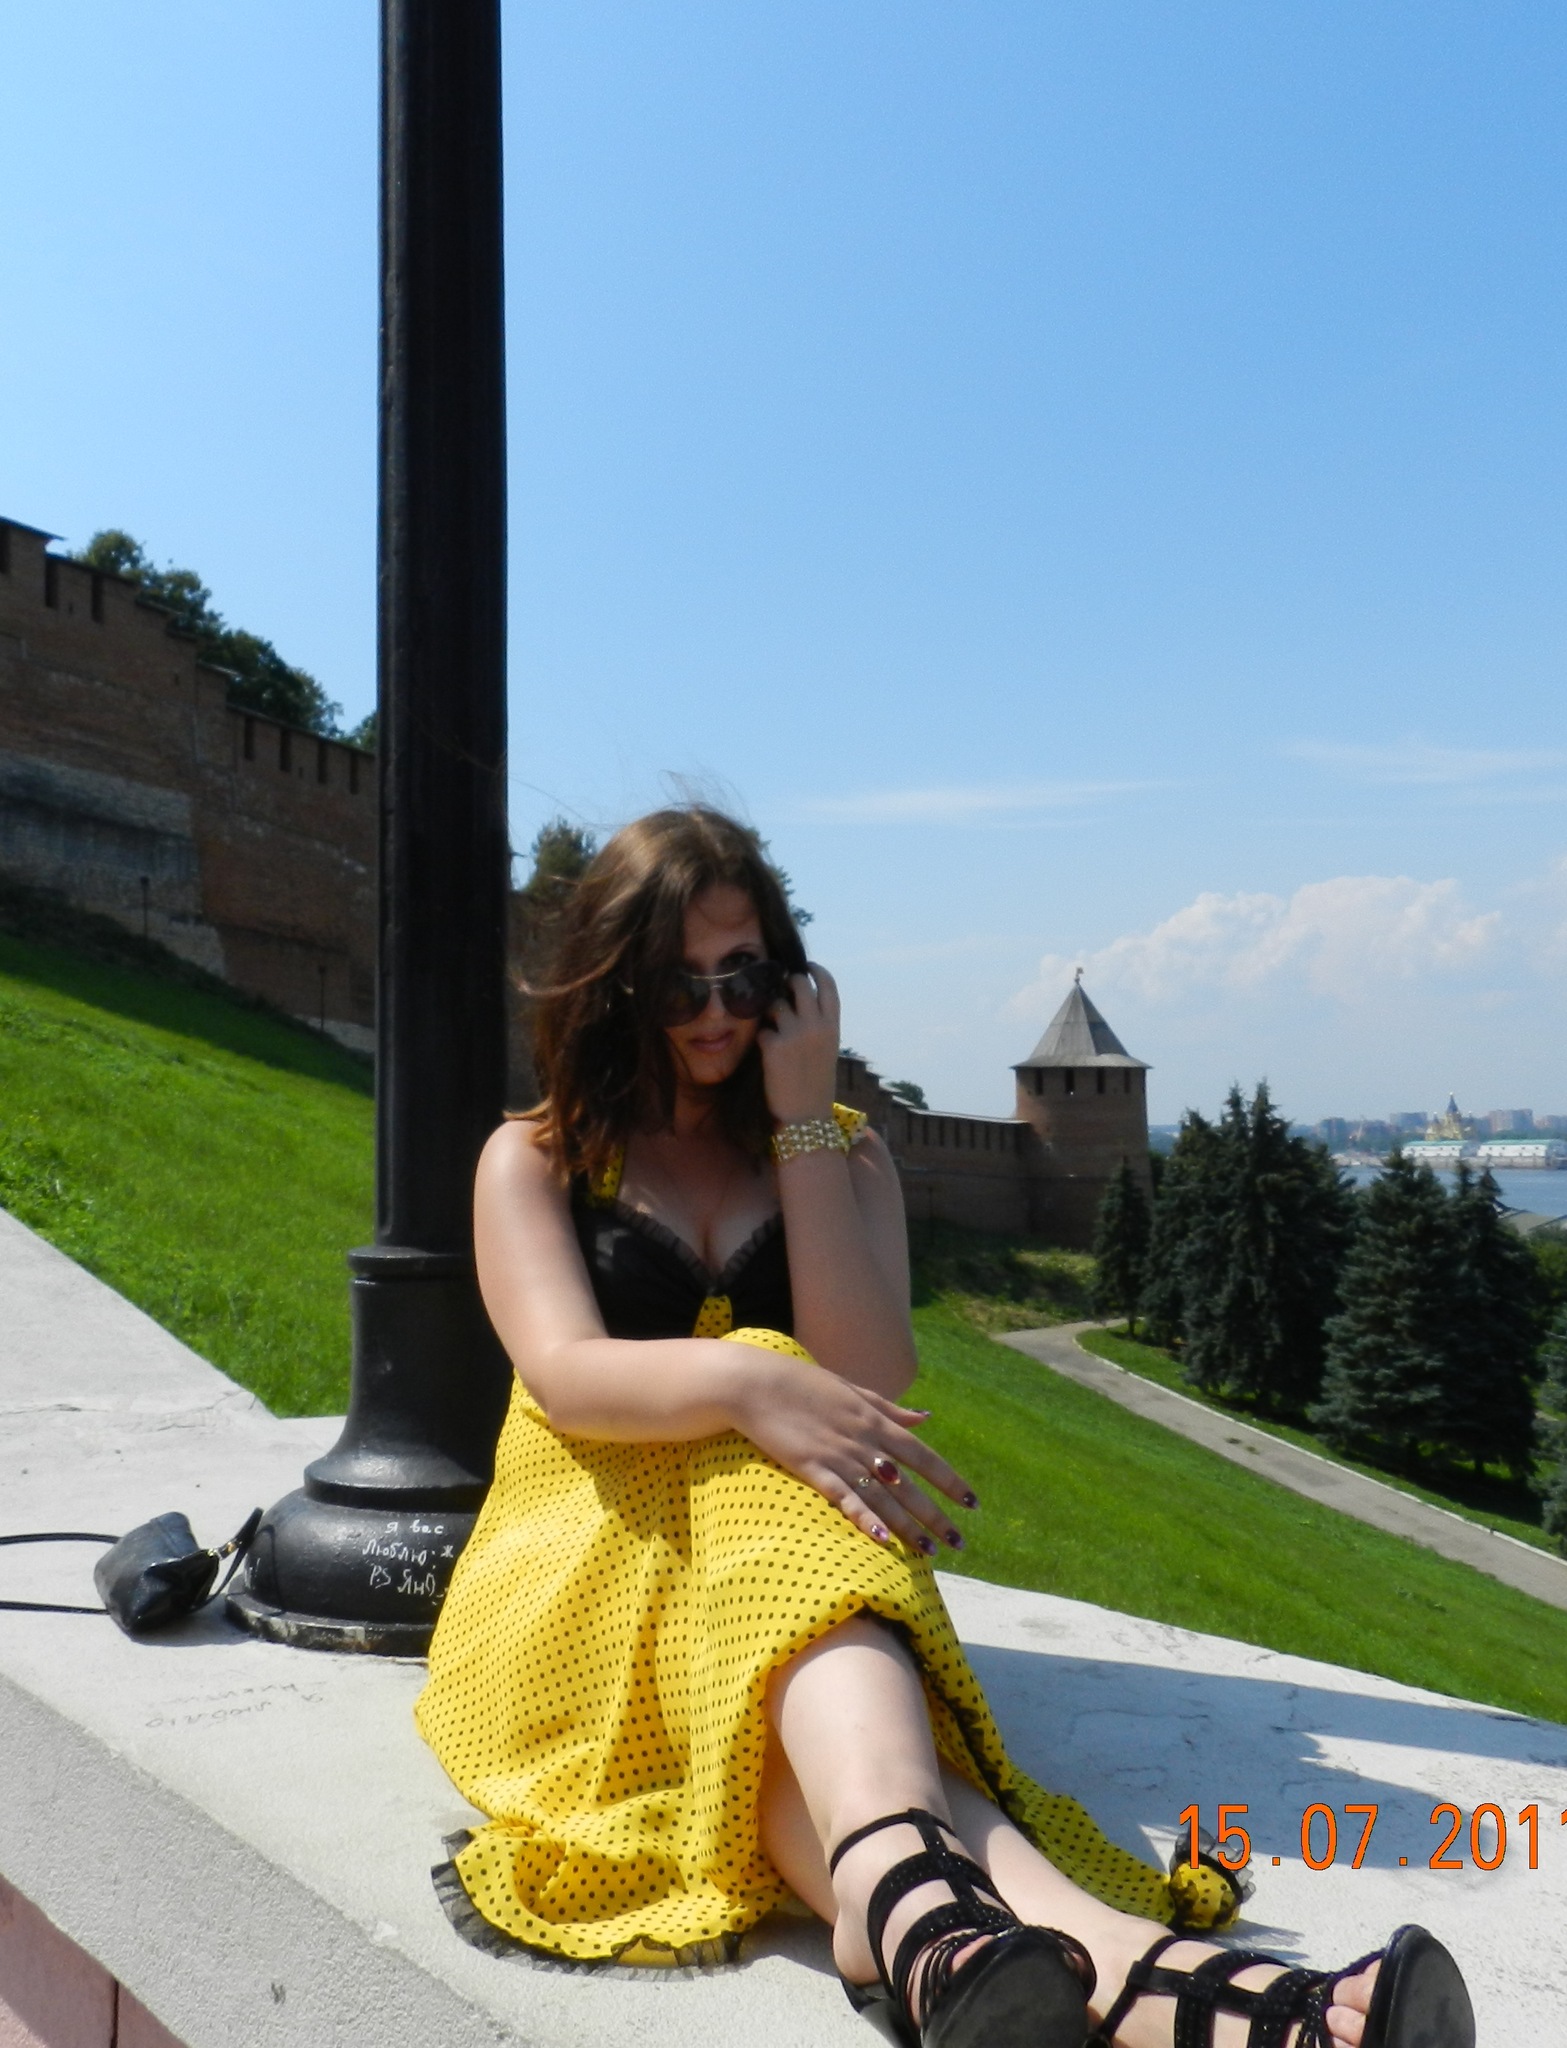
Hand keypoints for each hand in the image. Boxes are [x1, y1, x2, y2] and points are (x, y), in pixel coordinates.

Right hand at [728, 1350, 978, 1555]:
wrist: (758, 1384)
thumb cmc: (806, 1385)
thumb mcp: (854, 1391)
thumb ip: (891, 1408)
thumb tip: (926, 1417)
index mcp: (877, 1421)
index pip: (924, 1457)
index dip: (950, 1481)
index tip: (973, 1503)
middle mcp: (865, 1441)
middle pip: (910, 1485)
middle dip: (936, 1515)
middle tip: (960, 1542)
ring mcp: (839, 1456)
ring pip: (883, 1498)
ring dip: (908, 1526)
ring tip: (931, 1552)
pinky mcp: (813, 1468)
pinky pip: (844, 1498)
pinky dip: (864, 1517)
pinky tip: (881, 1538)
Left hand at [759, 962, 841, 1124]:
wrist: (807, 1119)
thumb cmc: (816, 1086)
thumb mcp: (827, 1051)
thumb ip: (819, 1025)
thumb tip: (801, 1001)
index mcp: (833, 1026)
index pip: (828, 985)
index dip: (816, 970)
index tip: (806, 965)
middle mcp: (816, 1025)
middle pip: (799, 983)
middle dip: (787, 984)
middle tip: (780, 991)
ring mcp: (795, 1034)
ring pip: (774, 1004)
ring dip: (770, 1013)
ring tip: (774, 1032)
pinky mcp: (773, 1046)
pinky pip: (761, 1030)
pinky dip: (762, 1040)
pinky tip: (768, 1056)